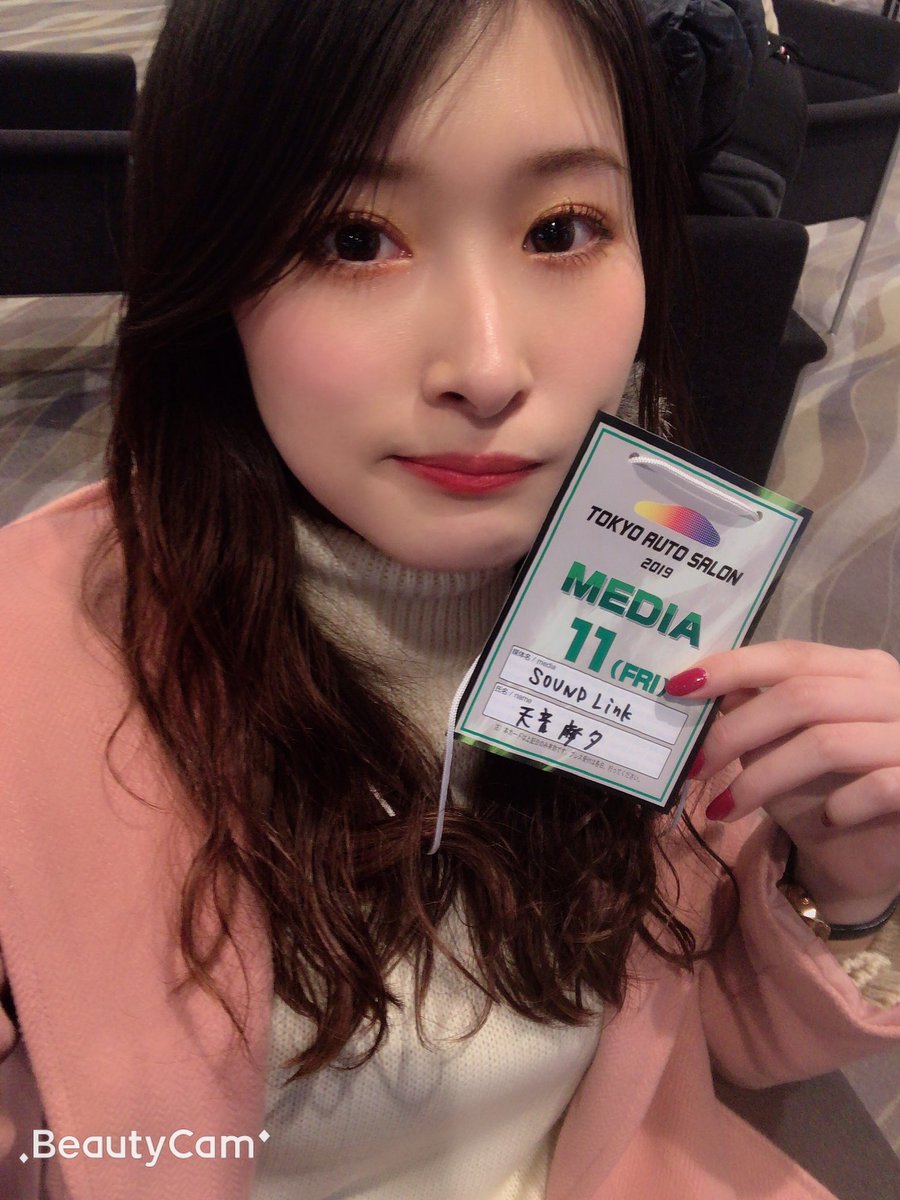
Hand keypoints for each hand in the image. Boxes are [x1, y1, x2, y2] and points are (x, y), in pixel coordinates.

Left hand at [667, 641, 899, 926]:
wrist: (871, 856)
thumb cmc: (822, 792)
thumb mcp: (779, 745)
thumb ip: (751, 709)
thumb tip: (696, 683)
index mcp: (860, 670)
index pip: (793, 655)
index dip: (734, 667)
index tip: (679, 687)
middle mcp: (894, 692)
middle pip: (803, 696)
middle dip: (736, 731)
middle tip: (693, 766)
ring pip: (827, 743)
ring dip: (764, 778)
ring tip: (726, 807)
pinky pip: (879, 786)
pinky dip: (841, 804)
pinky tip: (826, 819)